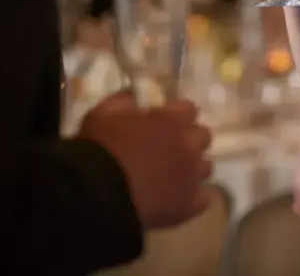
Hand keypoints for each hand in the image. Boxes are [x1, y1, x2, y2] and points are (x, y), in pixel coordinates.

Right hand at [77, 91, 213, 229]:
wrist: (94, 194)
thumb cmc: (98, 149)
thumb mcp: (103, 114)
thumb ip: (123, 101)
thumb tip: (134, 94)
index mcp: (172, 120)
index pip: (189, 109)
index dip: (177, 115)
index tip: (164, 122)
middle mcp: (189, 145)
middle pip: (203, 136)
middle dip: (189, 140)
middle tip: (169, 149)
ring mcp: (191, 176)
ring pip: (205, 168)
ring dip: (192, 169)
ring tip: (171, 178)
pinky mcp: (188, 205)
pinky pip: (203, 200)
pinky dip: (192, 199)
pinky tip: (177, 201)